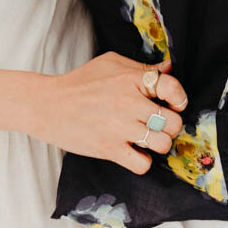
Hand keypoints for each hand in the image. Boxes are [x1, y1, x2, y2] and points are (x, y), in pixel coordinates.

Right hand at [32, 53, 188, 173]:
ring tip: (147, 139)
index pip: (172, 86)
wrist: (47, 105)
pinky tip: (134, 152)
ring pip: (162, 144)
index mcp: (131, 79)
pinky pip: (143, 164)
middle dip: (170, 124)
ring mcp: (120, 128)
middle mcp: (129, 103)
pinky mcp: (110, 149)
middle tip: (158, 124)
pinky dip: (142, 162)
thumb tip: (169, 68)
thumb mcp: (110, 63)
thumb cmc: (79, 82)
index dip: (179, 97)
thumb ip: (141, 67)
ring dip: (159, 144)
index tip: (174, 103)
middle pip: (173, 121)